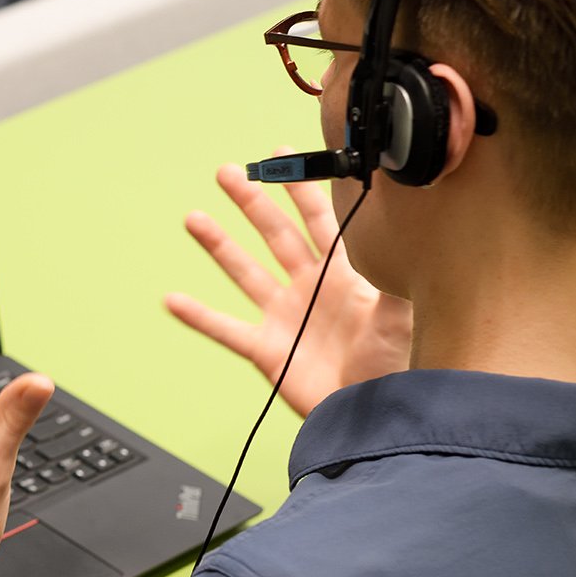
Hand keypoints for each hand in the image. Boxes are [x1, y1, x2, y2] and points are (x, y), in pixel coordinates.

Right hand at [165, 156, 411, 416]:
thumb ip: (394, 280)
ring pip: (245, 272)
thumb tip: (400, 238)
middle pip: (275, 236)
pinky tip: (174, 300)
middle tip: (228, 173)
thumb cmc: (395, 370)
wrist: (375, 417)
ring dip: (219, 245)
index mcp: (343, 276)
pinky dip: (199, 316)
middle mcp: (309, 289)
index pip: (319, 222)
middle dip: (252, 202)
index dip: (301, 190)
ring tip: (195, 219)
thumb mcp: (401, 319)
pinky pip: (226, 329)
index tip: (283, 159)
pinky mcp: (267, 349)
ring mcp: (285, 317)